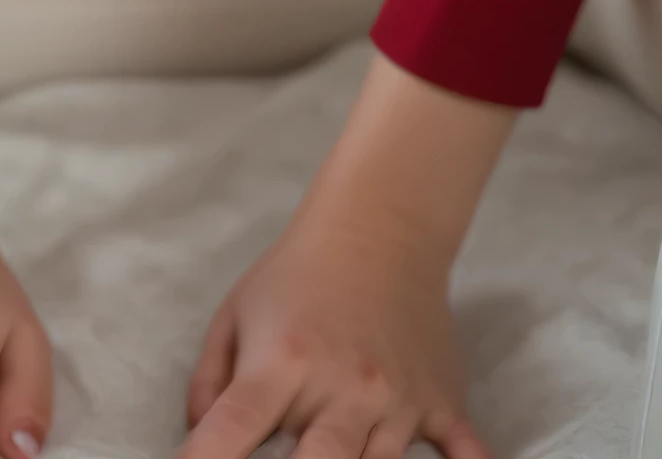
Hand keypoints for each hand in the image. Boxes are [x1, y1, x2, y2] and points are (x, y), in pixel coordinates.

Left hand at [177, 193, 490, 458]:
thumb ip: (209, 384)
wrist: (381, 225)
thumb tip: (197, 442)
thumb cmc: (298, 276)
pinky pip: (464, 453)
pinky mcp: (440, 404)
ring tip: (334, 456)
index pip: (232, 433)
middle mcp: (343, 385)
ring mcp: (397, 399)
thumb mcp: (235, 313)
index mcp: (284, 362)